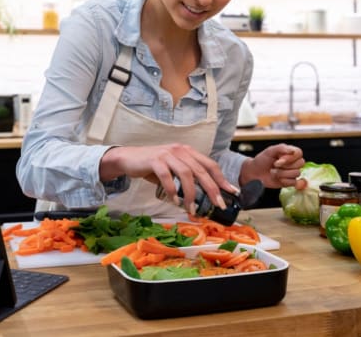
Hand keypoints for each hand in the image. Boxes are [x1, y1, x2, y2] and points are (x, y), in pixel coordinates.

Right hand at [100, 144, 238, 213]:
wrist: (128, 158)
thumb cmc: (152, 167)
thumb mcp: (173, 170)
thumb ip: (186, 179)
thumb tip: (202, 199)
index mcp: (187, 152)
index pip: (210, 164)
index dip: (222, 179)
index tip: (232, 193)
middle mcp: (180, 150)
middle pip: (202, 170)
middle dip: (212, 189)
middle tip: (217, 205)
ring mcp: (167, 154)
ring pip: (186, 174)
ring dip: (192, 194)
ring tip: (192, 208)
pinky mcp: (155, 160)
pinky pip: (167, 176)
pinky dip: (172, 190)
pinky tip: (174, 201)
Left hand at [240, 143, 304, 188]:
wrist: (254, 173)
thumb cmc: (261, 160)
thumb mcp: (269, 151)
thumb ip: (281, 148)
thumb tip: (293, 150)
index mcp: (289, 152)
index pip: (299, 153)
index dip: (290, 157)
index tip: (279, 159)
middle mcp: (293, 162)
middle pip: (300, 163)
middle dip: (285, 166)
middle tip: (274, 165)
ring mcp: (292, 172)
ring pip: (296, 173)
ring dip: (282, 173)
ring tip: (273, 172)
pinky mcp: (290, 182)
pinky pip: (294, 182)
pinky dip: (284, 181)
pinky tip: (278, 178)